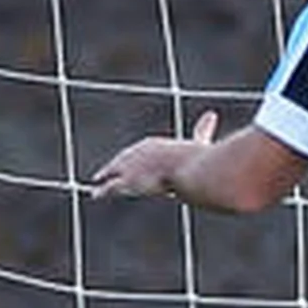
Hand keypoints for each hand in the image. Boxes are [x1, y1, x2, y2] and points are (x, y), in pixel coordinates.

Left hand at [91, 111, 217, 199]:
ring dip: (106, 177)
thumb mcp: (199, 142)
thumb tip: (212, 113)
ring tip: (96, 186)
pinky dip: (102, 191)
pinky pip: (111, 187)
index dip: (137, 157)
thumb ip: (203, 128)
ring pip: (114, 172)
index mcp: (153, 144)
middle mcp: (138, 152)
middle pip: (124, 160)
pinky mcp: (129, 182)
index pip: (142, 150)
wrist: (190, 170)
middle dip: (118, 166)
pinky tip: (95, 194)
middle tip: (105, 173)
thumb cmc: (197, 158)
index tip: (134, 159)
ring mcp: (131, 167)